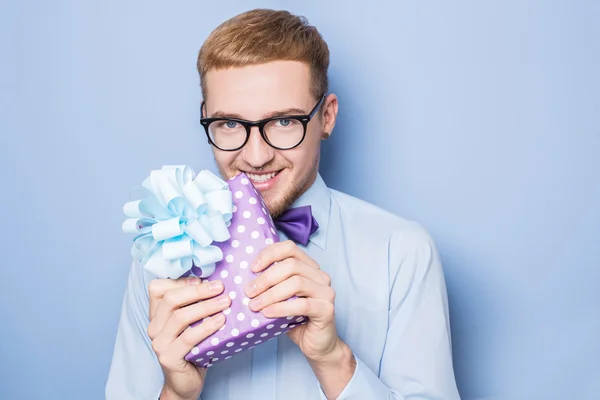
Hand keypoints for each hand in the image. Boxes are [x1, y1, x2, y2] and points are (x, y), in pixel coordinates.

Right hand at [147, 277, 230, 399]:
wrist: (186, 382)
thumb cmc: (194, 348)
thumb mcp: (193, 322)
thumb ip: (195, 304)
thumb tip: (215, 283)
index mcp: (157, 314)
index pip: (158, 288)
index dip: (180, 281)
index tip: (203, 279)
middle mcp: (154, 326)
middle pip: (171, 299)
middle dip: (198, 290)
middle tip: (220, 287)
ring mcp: (159, 343)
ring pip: (180, 316)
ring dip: (206, 307)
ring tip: (225, 302)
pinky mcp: (168, 357)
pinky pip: (188, 338)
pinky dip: (206, 327)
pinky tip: (220, 321)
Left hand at [244, 240, 340, 362]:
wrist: (317, 345)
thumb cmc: (296, 319)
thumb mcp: (281, 298)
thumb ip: (271, 285)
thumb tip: (245, 278)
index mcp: (309, 267)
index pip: (290, 248)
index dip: (269, 254)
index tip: (252, 268)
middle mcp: (320, 276)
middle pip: (291, 265)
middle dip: (266, 278)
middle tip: (249, 291)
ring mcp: (326, 292)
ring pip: (296, 283)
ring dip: (271, 294)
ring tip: (255, 304)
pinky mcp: (327, 309)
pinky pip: (302, 305)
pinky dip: (281, 308)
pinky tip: (267, 313)